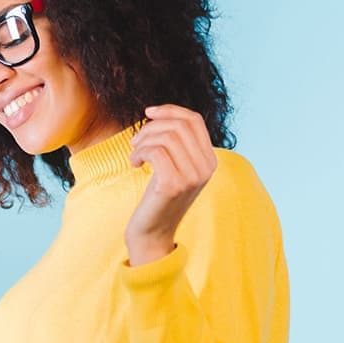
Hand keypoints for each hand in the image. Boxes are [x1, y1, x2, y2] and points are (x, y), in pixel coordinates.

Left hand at [125, 104, 217, 265]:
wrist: (152, 232)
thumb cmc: (158, 195)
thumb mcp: (172, 165)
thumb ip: (175, 142)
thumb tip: (158, 112)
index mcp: (209, 160)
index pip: (195, 120)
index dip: (170, 110)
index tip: (148, 113)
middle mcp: (206, 168)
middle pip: (179, 125)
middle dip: (151, 127)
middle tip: (136, 142)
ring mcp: (192, 177)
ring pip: (166, 137)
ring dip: (143, 141)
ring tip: (134, 154)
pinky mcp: (174, 185)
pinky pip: (155, 151)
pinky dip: (139, 153)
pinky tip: (134, 164)